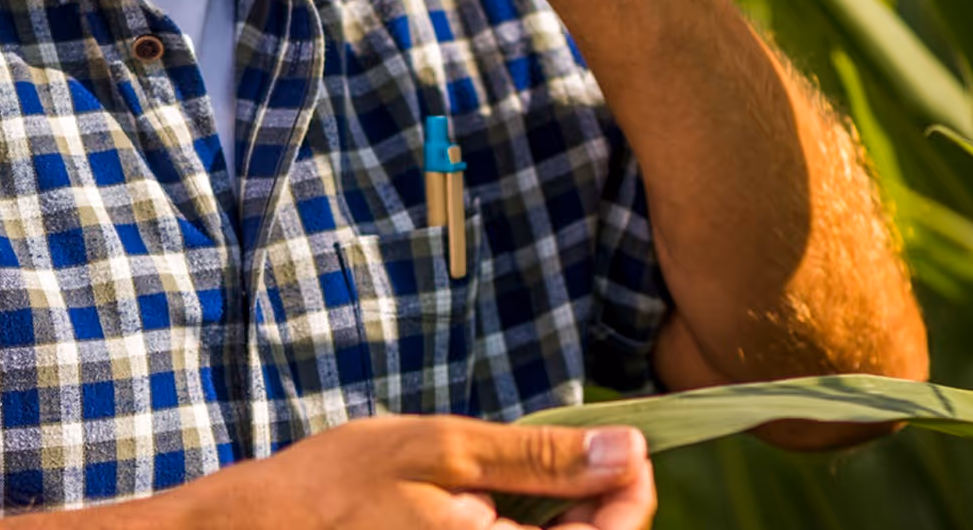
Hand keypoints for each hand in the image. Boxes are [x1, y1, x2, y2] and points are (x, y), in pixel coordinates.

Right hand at [159, 415, 653, 529]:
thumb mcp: (443, 450)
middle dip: (599, 510)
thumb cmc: (339, 487)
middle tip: (579, 459)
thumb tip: (629, 450)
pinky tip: (493, 510)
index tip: (627, 450)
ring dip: (564, 525)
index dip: (633, 497)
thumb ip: (541, 458)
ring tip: (524, 482)